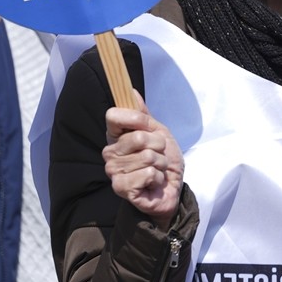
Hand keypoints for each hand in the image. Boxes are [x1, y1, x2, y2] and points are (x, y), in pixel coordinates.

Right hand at [103, 92, 183, 228]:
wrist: (171, 189)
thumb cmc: (163, 161)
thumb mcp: (158, 132)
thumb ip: (143, 115)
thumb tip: (131, 91)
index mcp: (115, 137)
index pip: (113, 116)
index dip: (136, 119)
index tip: (147, 127)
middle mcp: (110, 153)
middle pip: (138, 137)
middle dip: (158, 146)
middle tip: (158, 156)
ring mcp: (114, 171)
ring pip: (147, 157)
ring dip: (160, 164)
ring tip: (157, 171)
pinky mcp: (122, 188)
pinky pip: (148, 173)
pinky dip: (158, 177)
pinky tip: (153, 183)